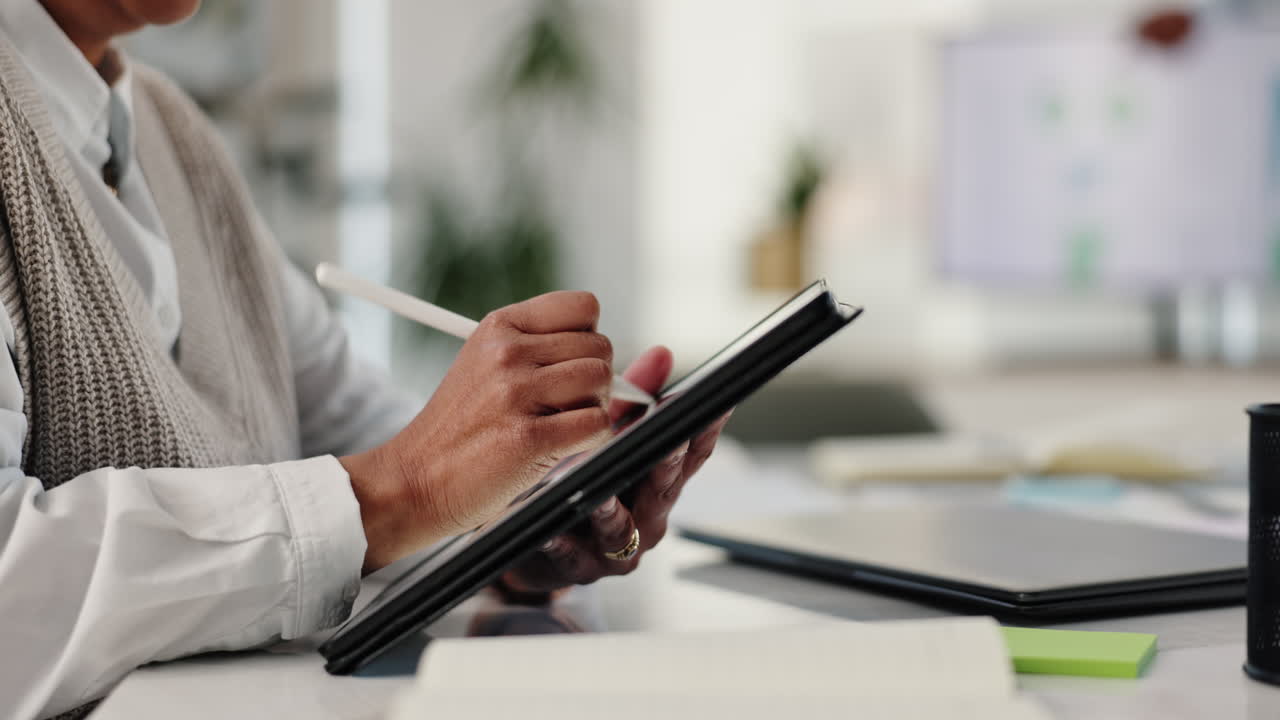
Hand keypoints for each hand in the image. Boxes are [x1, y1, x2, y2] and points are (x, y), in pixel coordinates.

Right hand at [341, 291, 615, 572]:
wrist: (414, 480)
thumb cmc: (458, 429)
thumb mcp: (484, 364)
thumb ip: (535, 347)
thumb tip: (600, 351)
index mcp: (499, 327)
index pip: (583, 306)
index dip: (587, 337)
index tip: (570, 363)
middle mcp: (507, 353)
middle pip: (600, 347)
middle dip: (593, 379)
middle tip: (565, 404)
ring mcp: (517, 393)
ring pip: (602, 381)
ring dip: (593, 407)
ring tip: (560, 424)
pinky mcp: (529, 438)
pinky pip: (598, 424)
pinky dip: (592, 439)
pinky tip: (562, 446)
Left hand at [497, 346, 731, 594]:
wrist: (536, 543)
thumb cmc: (581, 482)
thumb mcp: (608, 434)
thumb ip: (636, 396)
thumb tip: (662, 353)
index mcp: (657, 482)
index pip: (692, 454)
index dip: (707, 429)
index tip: (717, 403)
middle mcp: (646, 516)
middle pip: (664, 488)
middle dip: (670, 463)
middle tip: (672, 439)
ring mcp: (615, 546)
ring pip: (622, 529)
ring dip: (613, 509)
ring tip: (602, 492)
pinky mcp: (578, 567)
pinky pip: (572, 555)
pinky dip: (563, 543)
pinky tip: (552, 531)